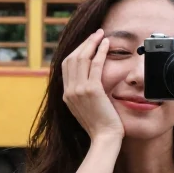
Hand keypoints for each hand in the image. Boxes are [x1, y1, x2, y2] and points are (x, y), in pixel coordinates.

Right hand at [62, 29, 123, 145]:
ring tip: (101, 35)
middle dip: (84, 43)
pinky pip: (95, 65)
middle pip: (72, 58)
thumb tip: (88, 82)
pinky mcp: (92, 90)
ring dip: (92, 43)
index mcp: (66, 95)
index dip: (76, 51)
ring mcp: (78, 90)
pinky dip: (101, 52)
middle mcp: (69, 91)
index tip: (87, 44)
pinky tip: (107, 44)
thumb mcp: (86, 109)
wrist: (104, 138)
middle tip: (95, 34)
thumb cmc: (100, 126)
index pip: (66, 66)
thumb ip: (83, 95)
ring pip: (82, 58)